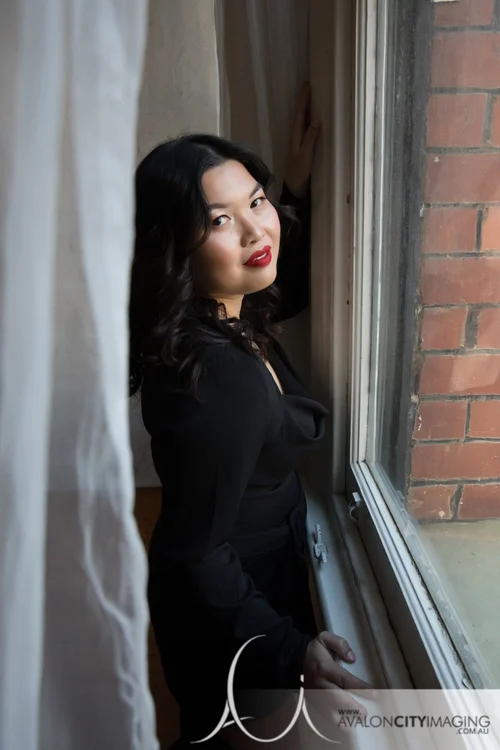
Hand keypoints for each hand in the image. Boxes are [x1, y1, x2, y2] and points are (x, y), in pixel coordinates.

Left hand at [284, 81, 319, 198]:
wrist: (296, 187)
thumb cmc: (300, 171)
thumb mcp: (305, 155)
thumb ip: (310, 139)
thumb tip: (316, 121)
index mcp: (296, 136)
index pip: (300, 114)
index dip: (303, 100)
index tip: (307, 85)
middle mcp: (296, 136)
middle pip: (301, 114)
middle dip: (304, 100)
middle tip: (308, 85)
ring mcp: (300, 141)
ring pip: (303, 120)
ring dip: (307, 108)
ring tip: (311, 96)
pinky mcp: (304, 147)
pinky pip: (307, 128)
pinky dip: (310, 120)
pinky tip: (314, 117)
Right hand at [302, 631, 377, 730]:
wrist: (295, 659)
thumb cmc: (316, 650)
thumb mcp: (325, 638)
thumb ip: (340, 644)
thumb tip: (352, 658)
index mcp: (324, 667)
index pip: (344, 679)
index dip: (360, 687)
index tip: (374, 693)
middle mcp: (320, 682)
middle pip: (336, 697)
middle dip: (351, 707)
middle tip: (364, 714)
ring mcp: (315, 694)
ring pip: (329, 709)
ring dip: (343, 717)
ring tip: (356, 724)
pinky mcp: (313, 701)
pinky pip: (324, 714)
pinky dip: (334, 721)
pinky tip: (346, 726)